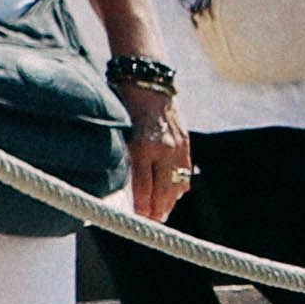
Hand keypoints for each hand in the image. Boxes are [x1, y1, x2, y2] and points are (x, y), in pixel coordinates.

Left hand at [126, 105, 195, 225]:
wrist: (147, 80)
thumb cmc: (123, 103)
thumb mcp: (118, 130)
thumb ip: (123, 155)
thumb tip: (123, 184)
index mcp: (143, 145)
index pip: (144, 185)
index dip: (143, 205)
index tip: (140, 219)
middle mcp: (164, 148)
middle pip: (164, 189)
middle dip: (158, 209)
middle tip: (152, 223)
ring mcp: (178, 146)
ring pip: (178, 183)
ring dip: (170, 200)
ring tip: (162, 214)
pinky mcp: (186, 142)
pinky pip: (185, 171)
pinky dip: (180, 185)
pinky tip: (174, 195)